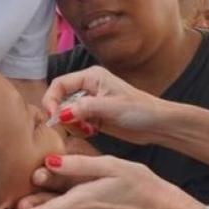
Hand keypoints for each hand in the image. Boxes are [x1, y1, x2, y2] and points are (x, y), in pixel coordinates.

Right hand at [43, 67, 169, 145]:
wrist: (156, 124)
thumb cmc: (139, 110)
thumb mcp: (111, 107)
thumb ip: (84, 108)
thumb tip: (61, 113)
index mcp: (91, 76)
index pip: (59, 84)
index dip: (51, 100)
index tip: (52, 117)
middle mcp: (88, 87)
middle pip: (60, 100)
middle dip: (64, 116)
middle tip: (78, 126)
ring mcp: (90, 102)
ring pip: (66, 114)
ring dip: (73, 125)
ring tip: (90, 129)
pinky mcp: (94, 116)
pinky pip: (76, 124)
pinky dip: (80, 130)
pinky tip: (94, 132)